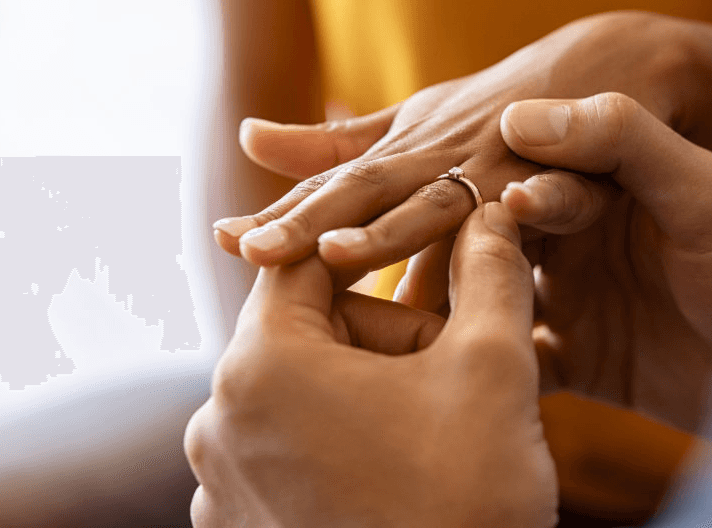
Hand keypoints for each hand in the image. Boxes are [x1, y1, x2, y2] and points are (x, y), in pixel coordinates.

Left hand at [185, 203, 558, 527]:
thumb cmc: (467, 500)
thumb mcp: (494, 368)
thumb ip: (490, 273)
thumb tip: (490, 212)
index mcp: (262, 365)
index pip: (307, 261)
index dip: (376, 251)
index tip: (426, 260)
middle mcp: (217, 421)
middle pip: (309, 332)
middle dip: (386, 339)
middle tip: (453, 374)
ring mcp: (221, 484)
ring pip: (304, 393)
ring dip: (369, 393)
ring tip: (434, 432)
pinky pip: (288, 450)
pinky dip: (342, 443)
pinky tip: (400, 478)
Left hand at [211, 11, 695, 272]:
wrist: (604, 66)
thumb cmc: (497, 102)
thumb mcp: (414, 118)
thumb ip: (336, 141)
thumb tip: (247, 136)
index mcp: (405, 150)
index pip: (335, 187)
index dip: (281, 213)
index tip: (225, 240)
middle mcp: (442, 157)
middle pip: (368, 192)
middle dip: (308, 223)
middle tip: (251, 251)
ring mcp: (499, 169)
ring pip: (441, 204)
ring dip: (388, 229)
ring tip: (336, 253)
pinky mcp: (560, 180)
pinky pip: (540, 206)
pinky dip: (520, 216)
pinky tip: (498, 244)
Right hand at [401, 93, 711, 430]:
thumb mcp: (704, 188)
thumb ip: (623, 140)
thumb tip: (520, 117)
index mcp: (594, 187)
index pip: (507, 184)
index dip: (458, 200)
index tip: (415, 216)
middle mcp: (571, 241)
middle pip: (478, 243)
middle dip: (425, 253)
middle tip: (358, 263)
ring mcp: (572, 302)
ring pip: (482, 304)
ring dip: (436, 313)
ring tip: (380, 326)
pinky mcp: (581, 361)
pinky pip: (514, 364)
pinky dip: (481, 370)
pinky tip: (438, 377)